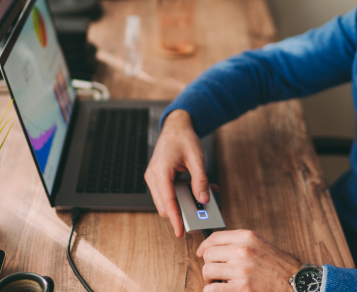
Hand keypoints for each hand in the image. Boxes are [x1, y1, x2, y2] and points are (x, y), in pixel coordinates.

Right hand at [145, 109, 210, 236]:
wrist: (176, 125)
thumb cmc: (184, 138)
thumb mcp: (197, 159)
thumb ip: (200, 181)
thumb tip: (203, 199)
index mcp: (161, 171)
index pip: (167, 202)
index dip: (175, 218)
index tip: (180, 232)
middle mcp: (153, 176)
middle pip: (164, 205)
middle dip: (181, 212)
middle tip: (200, 213)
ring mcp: (154, 177)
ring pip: (166, 201)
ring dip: (183, 203)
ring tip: (203, 197)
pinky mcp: (158, 178)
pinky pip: (168, 193)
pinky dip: (181, 195)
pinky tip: (196, 190)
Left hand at [197, 229, 303, 290]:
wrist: (294, 281)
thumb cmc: (278, 265)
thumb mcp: (259, 244)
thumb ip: (239, 242)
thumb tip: (214, 246)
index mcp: (247, 237)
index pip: (215, 237)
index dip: (204, 246)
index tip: (201, 252)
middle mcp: (242, 251)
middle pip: (209, 254)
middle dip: (209, 264)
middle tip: (215, 271)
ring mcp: (241, 270)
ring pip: (208, 271)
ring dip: (210, 278)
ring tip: (218, 281)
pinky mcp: (241, 288)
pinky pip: (212, 289)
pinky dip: (211, 290)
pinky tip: (219, 289)